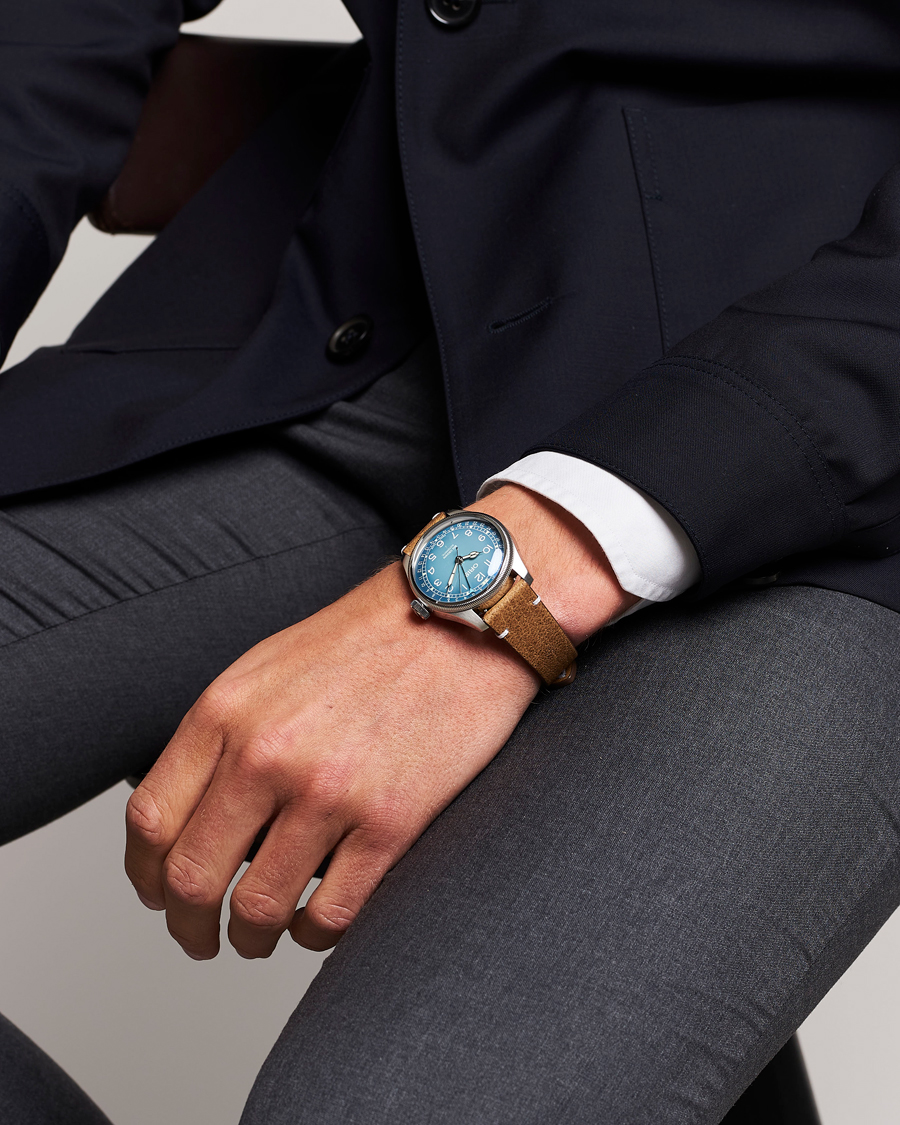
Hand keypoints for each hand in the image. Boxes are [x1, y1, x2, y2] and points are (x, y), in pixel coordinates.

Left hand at [124, 486, 636, 957]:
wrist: (460, 620)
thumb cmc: (369, 641)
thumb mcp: (267, 667)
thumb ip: (220, 734)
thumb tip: (191, 811)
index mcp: (227, 711)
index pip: (151, 819)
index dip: (144, 876)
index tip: (157, 895)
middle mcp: (267, 754)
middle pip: (191, 877)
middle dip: (188, 925)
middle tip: (200, 938)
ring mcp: (328, 791)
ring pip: (258, 909)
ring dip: (250, 939)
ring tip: (260, 937)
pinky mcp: (389, 822)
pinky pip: (331, 914)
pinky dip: (314, 936)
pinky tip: (316, 924)